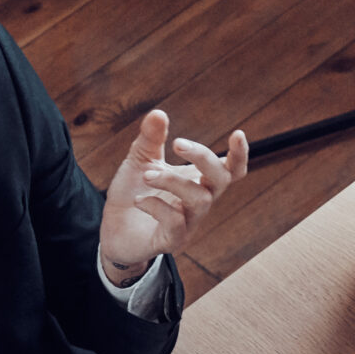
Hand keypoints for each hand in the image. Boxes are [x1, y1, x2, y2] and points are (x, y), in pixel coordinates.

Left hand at [99, 109, 246, 280]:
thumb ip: (151, 139)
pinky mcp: (172, 240)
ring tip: (146, 175)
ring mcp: (189, 223)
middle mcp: (199, 202)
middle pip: (221, 179)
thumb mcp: (140, 160)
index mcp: (198, 181)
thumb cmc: (134, 192)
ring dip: (173, 181)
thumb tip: (159, 112)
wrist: (114, 229)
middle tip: (178, 143)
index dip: (240, 155)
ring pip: (200, 199)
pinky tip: (138, 201)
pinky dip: (156, 205)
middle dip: (204, 158)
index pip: (230, 170)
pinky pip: (176, 222)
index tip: (237, 134)